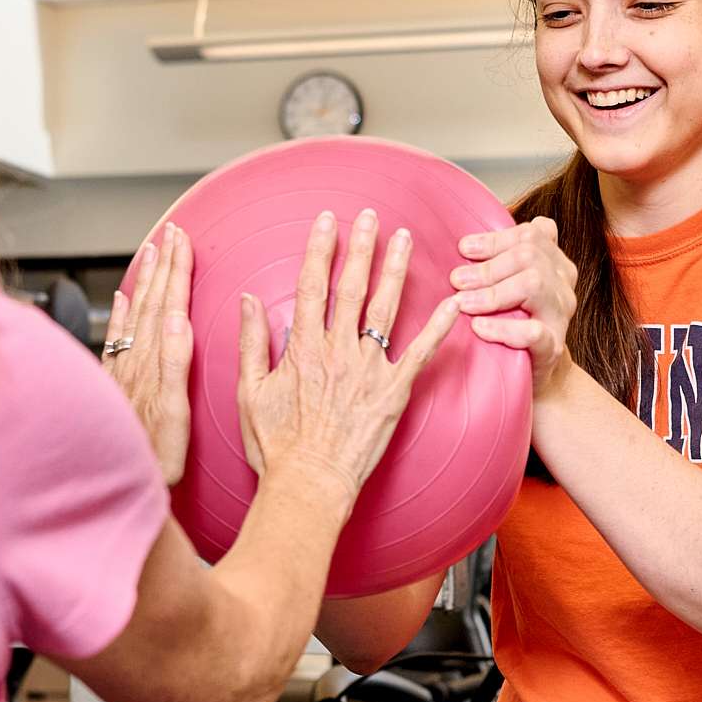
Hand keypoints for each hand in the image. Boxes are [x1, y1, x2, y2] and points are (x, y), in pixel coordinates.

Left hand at [104, 223, 192, 485]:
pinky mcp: (114, 383)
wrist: (114, 483)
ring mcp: (122, 370)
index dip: (178, 270)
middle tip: (172, 232)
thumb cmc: (151, 459)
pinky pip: (117, 337)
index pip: (170, 305)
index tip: (184, 239)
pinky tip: (121, 297)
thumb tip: (179, 319)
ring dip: (146, 279)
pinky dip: (120, 313)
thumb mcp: (174, 418)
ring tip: (152, 250)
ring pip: (135, 312)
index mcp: (155, 365)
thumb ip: (175, 366)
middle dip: (164, 264)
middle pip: (153, 301)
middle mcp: (135, 362)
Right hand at [236, 209, 458, 499]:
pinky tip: (454, 304)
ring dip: (396, 270)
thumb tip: (247, 301)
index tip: (326, 222)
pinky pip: (420, 353)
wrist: (308, 485)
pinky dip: (439, 327)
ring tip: (405, 239)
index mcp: (303, 348)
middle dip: (361, 247)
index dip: (320, 249)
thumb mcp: (249, 392)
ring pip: (385, 308)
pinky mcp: (394, 393)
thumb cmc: (276, 447)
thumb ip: (250, 342)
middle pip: (352, 287)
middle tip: (370, 216)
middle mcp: (338, 351)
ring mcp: (368, 370)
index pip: (312, 285)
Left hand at [452, 216, 575, 394]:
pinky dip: (503, 329)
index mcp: (554, 262)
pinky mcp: (553, 347)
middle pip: (530, 256)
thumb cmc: (515, 321)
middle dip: (488, 267)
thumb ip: (497, 261)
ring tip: (463, 302)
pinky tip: (479, 327)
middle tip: (456, 280)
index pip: (533, 235)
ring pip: (534, 285)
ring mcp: (561, 315)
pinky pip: (534, 332)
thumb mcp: (509, 285)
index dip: (496, 239)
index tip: (464, 249)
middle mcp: (562, 283)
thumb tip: (460, 243)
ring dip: (492, 293)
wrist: (534, 370)